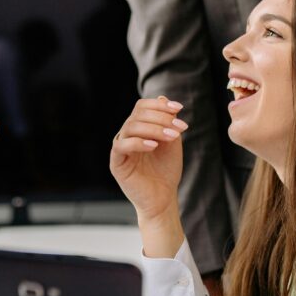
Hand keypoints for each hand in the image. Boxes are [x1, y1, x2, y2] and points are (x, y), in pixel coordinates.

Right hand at [110, 96, 187, 221]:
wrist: (163, 198)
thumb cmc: (166, 170)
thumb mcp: (172, 141)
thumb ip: (168, 121)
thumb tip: (162, 97)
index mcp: (139, 128)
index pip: (142, 107)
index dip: (159, 104)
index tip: (178, 108)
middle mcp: (127, 135)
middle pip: (138, 114)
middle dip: (161, 118)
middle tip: (180, 128)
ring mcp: (120, 148)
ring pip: (131, 126)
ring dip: (154, 128)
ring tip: (171, 137)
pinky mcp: (116, 162)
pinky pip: (122, 145)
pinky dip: (139, 142)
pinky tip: (154, 146)